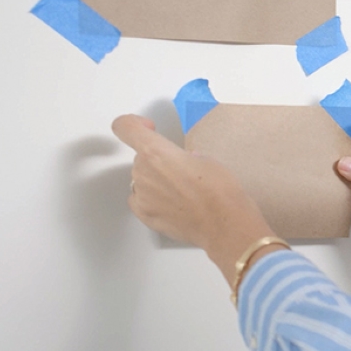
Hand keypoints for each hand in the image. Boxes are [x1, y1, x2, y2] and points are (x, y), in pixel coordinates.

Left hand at [112, 115, 274, 275]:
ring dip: (157, 181)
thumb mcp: (207, 160)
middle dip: (157, 161)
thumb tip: (183, 163)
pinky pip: (141, 200)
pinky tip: (174, 204)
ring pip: (142, 180)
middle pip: (140, 158)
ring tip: (184, 192)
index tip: (148, 129)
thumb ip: (184, 157)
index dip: (133, 124)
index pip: (125, 127)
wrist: (226, 226)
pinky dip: (153, 199)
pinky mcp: (145, 216)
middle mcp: (142, 173)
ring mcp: (141, 196)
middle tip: (183, 171)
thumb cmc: (221, 192)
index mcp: (156, 153)